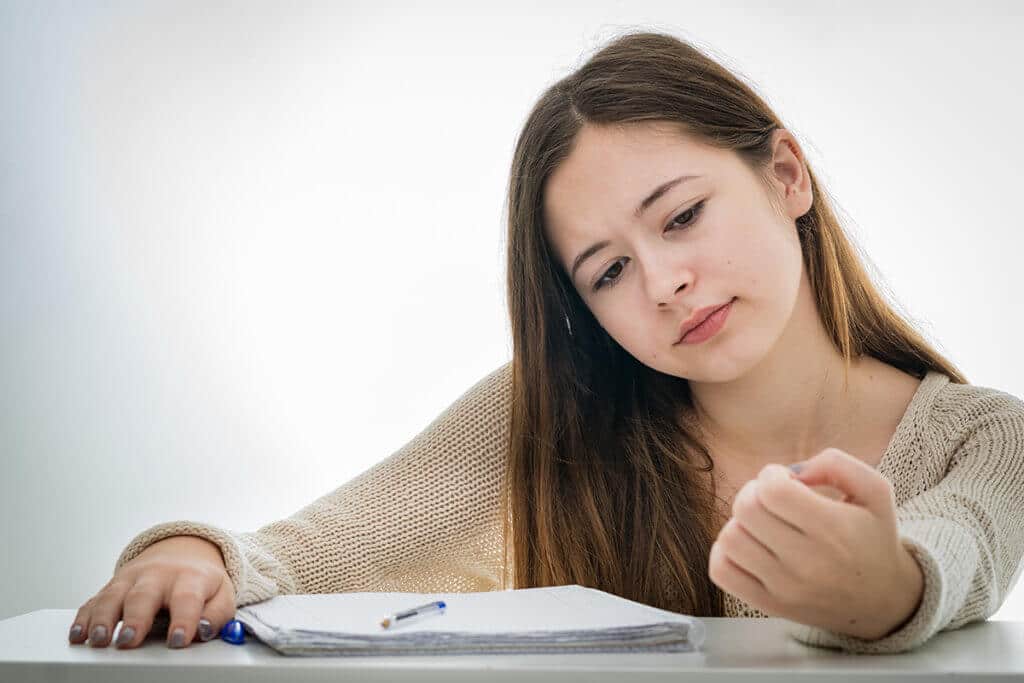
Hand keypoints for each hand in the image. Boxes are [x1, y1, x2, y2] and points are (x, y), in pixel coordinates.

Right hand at [68, 535, 235, 648]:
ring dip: (103, 618)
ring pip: (113, 595)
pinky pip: (94, 600)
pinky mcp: (112, 586)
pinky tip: (78, 634)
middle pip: (144, 595)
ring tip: (100, 638)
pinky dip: (84, 617)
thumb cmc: (201, 582)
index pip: (188, 597)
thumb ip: (218, 614)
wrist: (182, 553)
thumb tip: (204, 631)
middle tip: (129, 640)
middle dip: (135, 618)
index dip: (184, 619)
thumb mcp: (221, 594)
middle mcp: (158, 576)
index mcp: (190, 578)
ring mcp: (131, 579)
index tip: (179, 640)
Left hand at [708, 448, 924, 639]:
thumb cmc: (873, 538)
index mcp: (833, 529)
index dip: (772, 475)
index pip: (772, 490)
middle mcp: (807, 562)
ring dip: (740, 523)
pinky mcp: (769, 605)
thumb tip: (793, 471)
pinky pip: (722, 571)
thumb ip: (836, 464)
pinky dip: (725, 552)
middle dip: (754, 493)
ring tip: (763, 526)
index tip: (787, 481)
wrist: (884, 602)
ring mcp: (785, 587)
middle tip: (772, 500)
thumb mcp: (875, 490)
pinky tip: (750, 546)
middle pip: (746, 509)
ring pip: (730, 539)